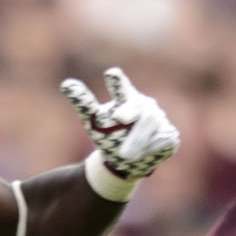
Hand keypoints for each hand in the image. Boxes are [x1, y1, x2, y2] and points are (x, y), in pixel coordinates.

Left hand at [61, 66, 178, 187]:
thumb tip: (65, 83)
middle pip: (138, 108)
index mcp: (126, 98)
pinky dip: (151, 149)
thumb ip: (82, 102)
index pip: (121, 88)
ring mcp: (159, 118)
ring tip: (125, 155)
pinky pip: (162, 139)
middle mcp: (144, 105)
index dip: (117, 82)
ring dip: (136, 140)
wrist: (125, 161)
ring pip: (150, 125)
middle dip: (130, 112)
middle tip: (119, 118)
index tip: (110, 73)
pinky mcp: (170, 134)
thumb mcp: (92, 120)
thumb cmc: (108, 136)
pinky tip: (145, 154)